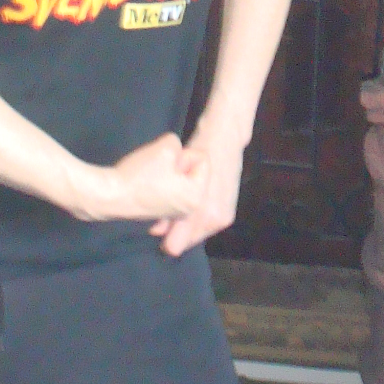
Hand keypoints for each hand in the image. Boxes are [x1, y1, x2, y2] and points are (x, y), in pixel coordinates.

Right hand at [74, 133, 208, 222]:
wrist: (108, 196)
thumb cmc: (139, 174)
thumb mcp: (166, 146)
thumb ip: (179, 143)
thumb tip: (176, 154)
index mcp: (196, 197)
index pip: (203, 160)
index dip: (184, 153)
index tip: (165, 161)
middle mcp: (189, 210)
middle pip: (193, 171)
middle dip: (178, 163)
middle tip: (159, 168)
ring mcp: (174, 214)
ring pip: (180, 179)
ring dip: (168, 172)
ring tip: (151, 175)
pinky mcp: (159, 213)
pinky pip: (169, 188)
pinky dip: (160, 182)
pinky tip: (145, 183)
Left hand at [150, 122, 245, 257]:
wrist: (226, 138)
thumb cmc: (197, 151)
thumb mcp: (174, 174)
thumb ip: (165, 207)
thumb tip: (156, 231)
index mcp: (198, 210)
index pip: (175, 245)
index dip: (164, 236)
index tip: (158, 224)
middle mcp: (213, 219)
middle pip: (185, 243)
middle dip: (175, 231)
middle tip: (169, 213)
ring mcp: (223, 219)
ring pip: (195, 237)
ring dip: (187, 226)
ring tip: (182, 205)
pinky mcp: (228, 216)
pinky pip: (205, 229)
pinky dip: (197, 221)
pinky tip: (193, 205)